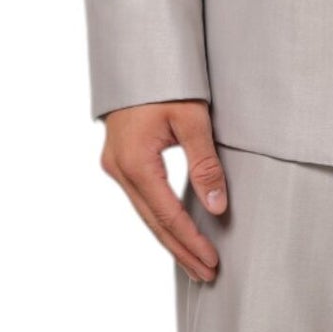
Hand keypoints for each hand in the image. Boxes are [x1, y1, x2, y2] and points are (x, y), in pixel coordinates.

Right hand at [100, 99, 228, 282]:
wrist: (137, 56)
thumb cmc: (167, 83)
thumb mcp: (193, 120)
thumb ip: (205, 165)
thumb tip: (217, 208)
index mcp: (135, 162)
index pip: (167, 215)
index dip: (191, 241)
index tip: (212, 261)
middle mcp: (119, 169)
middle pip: (153, 223)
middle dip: (181, 251)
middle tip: (206, 275)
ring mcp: (115, 166)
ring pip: (145, 214)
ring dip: (171, 239)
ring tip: (195, 262)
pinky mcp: (119, 160)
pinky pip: (142, 199)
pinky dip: (160, 219)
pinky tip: (175, 232)